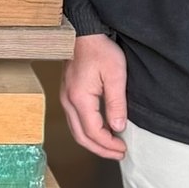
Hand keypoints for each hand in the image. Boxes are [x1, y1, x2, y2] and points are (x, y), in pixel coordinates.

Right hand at [60, 32, 128, 158]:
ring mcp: (65, 98)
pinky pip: (74, 121)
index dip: (108, 144)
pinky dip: (87, 131)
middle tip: (118, 153)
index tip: (123, 148)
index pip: (93, 132)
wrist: (84, 33)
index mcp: (79, 98)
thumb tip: (118, 128)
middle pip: (81, 136)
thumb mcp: (115, 75)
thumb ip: (116, 104)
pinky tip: (100, 130)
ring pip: (76, 130)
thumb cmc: (100, 50)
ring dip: (93, 142)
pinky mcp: (68, 95)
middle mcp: (68, 101)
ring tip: (111, 146)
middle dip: (100, 149)